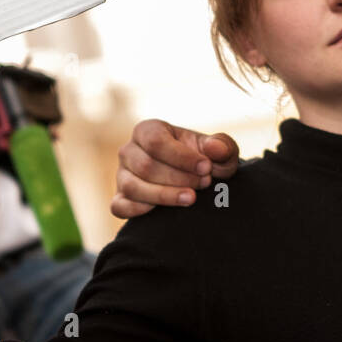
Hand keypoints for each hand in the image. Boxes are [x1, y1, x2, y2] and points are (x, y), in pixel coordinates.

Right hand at [110, 119, 239, 218]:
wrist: (195, 181)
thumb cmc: (204, 160)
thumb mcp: (219, 150)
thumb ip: (222, 146)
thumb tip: (215, 149)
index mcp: (148, 130)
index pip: (156, 141)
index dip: (182, 157)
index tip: (206, 167)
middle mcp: (129, 151)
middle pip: (145, 165)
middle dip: (178, 177)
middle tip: (204, 183)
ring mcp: (122, 176)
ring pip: (133, 186)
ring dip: (164, 195)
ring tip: (191, 198)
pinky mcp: (120, 199)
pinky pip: (120, 206)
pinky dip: (140, 210)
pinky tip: (165, 211)